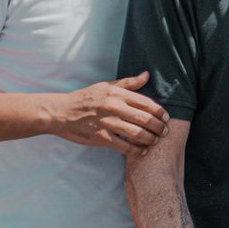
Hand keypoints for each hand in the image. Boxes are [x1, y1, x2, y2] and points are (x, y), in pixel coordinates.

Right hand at [45, 73, 168, 154]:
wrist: (61, 112)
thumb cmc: (86, 97)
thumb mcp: (106, 85)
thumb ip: (128, 83)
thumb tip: (147, 75)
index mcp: (117, 93)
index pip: (146, 103)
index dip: (160, 112)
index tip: (167, 118)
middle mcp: (114, 107)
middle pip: (145, 119)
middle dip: (159, 127)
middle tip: (165, 132)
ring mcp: (107, 123)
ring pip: (137, 134)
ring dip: (150, 139)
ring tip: (155, 141)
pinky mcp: (100, 137)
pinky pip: (124, 146)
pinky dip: (136, 150)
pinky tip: (142, 151)